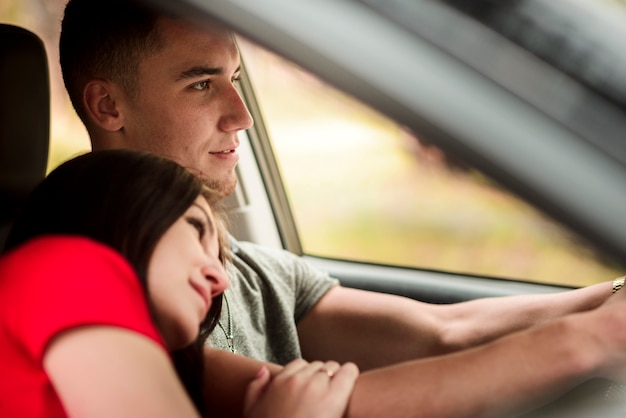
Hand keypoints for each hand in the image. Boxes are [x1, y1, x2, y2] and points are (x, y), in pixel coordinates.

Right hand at [243, 359, 358, 417]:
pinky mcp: (335, 396)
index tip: (311, 389)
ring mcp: (316, 386)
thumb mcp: (252, 411)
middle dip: (322, 378)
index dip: (307, 377)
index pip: (299, 365)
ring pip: (333, 368)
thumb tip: (264, 369)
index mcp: (279, 381)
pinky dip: (350, 374)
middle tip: (326, 395)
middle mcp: (297, 380)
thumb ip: (255, 388)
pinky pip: (348, 372)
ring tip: (339, 393)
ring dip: (336, 378)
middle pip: (318, 366)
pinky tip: (351, 383)